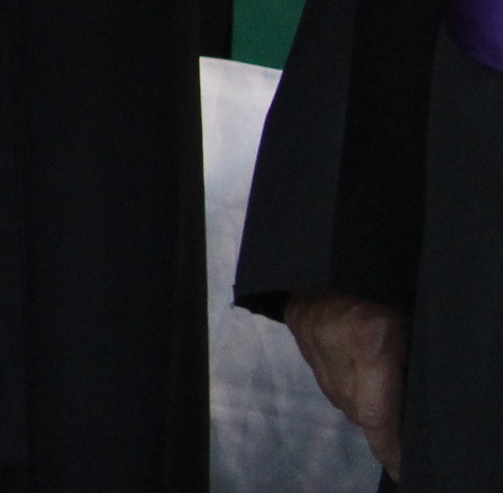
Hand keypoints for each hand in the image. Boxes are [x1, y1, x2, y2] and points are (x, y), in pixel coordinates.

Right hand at [283, 291, 405, 477]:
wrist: (343, 241)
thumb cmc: (393, 283)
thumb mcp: (413, 328)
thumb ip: (403, 368)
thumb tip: (404, 409)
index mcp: (372, 340)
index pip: (377, 414)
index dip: (389, 446)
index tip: (399, 466)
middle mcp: (334, 340)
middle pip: (354, 407)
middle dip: (376, 419)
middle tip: (395, 421)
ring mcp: (309, 332)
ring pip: (335, 391)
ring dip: (356, 397)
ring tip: (374, 383)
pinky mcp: (295, 322)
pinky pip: (319, 367)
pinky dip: (337, 374)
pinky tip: (350, 363)